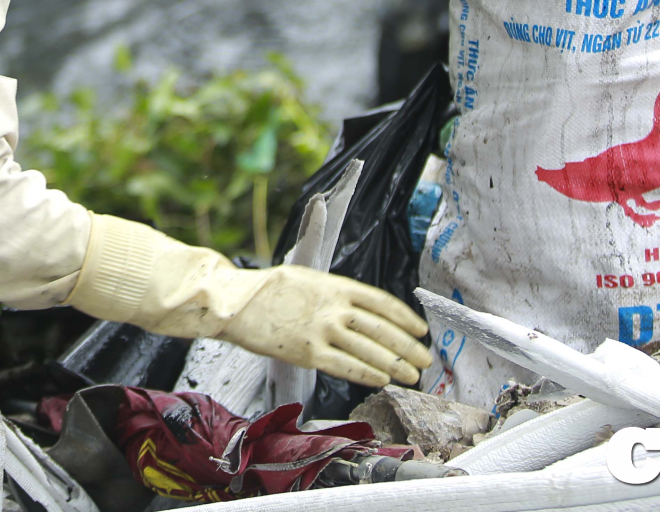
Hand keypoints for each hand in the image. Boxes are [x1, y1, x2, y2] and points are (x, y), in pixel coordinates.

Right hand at [215, 263, 433, 387]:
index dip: (405, 318)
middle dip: (408, 346)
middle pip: (381, 328)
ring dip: (394, 364)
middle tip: (425, 359)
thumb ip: (335, 293)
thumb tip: (361, 309)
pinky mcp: (306, 352)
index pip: (381, 302)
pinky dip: (368, 374)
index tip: (420, 330)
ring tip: (411, 375)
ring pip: (368, 350)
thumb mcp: (307, 278)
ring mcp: (320, 330)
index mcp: (334, 285)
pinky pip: (345, 366)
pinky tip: (383, 380)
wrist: (234, 302)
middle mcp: (332, 307)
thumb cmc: (268, 291)